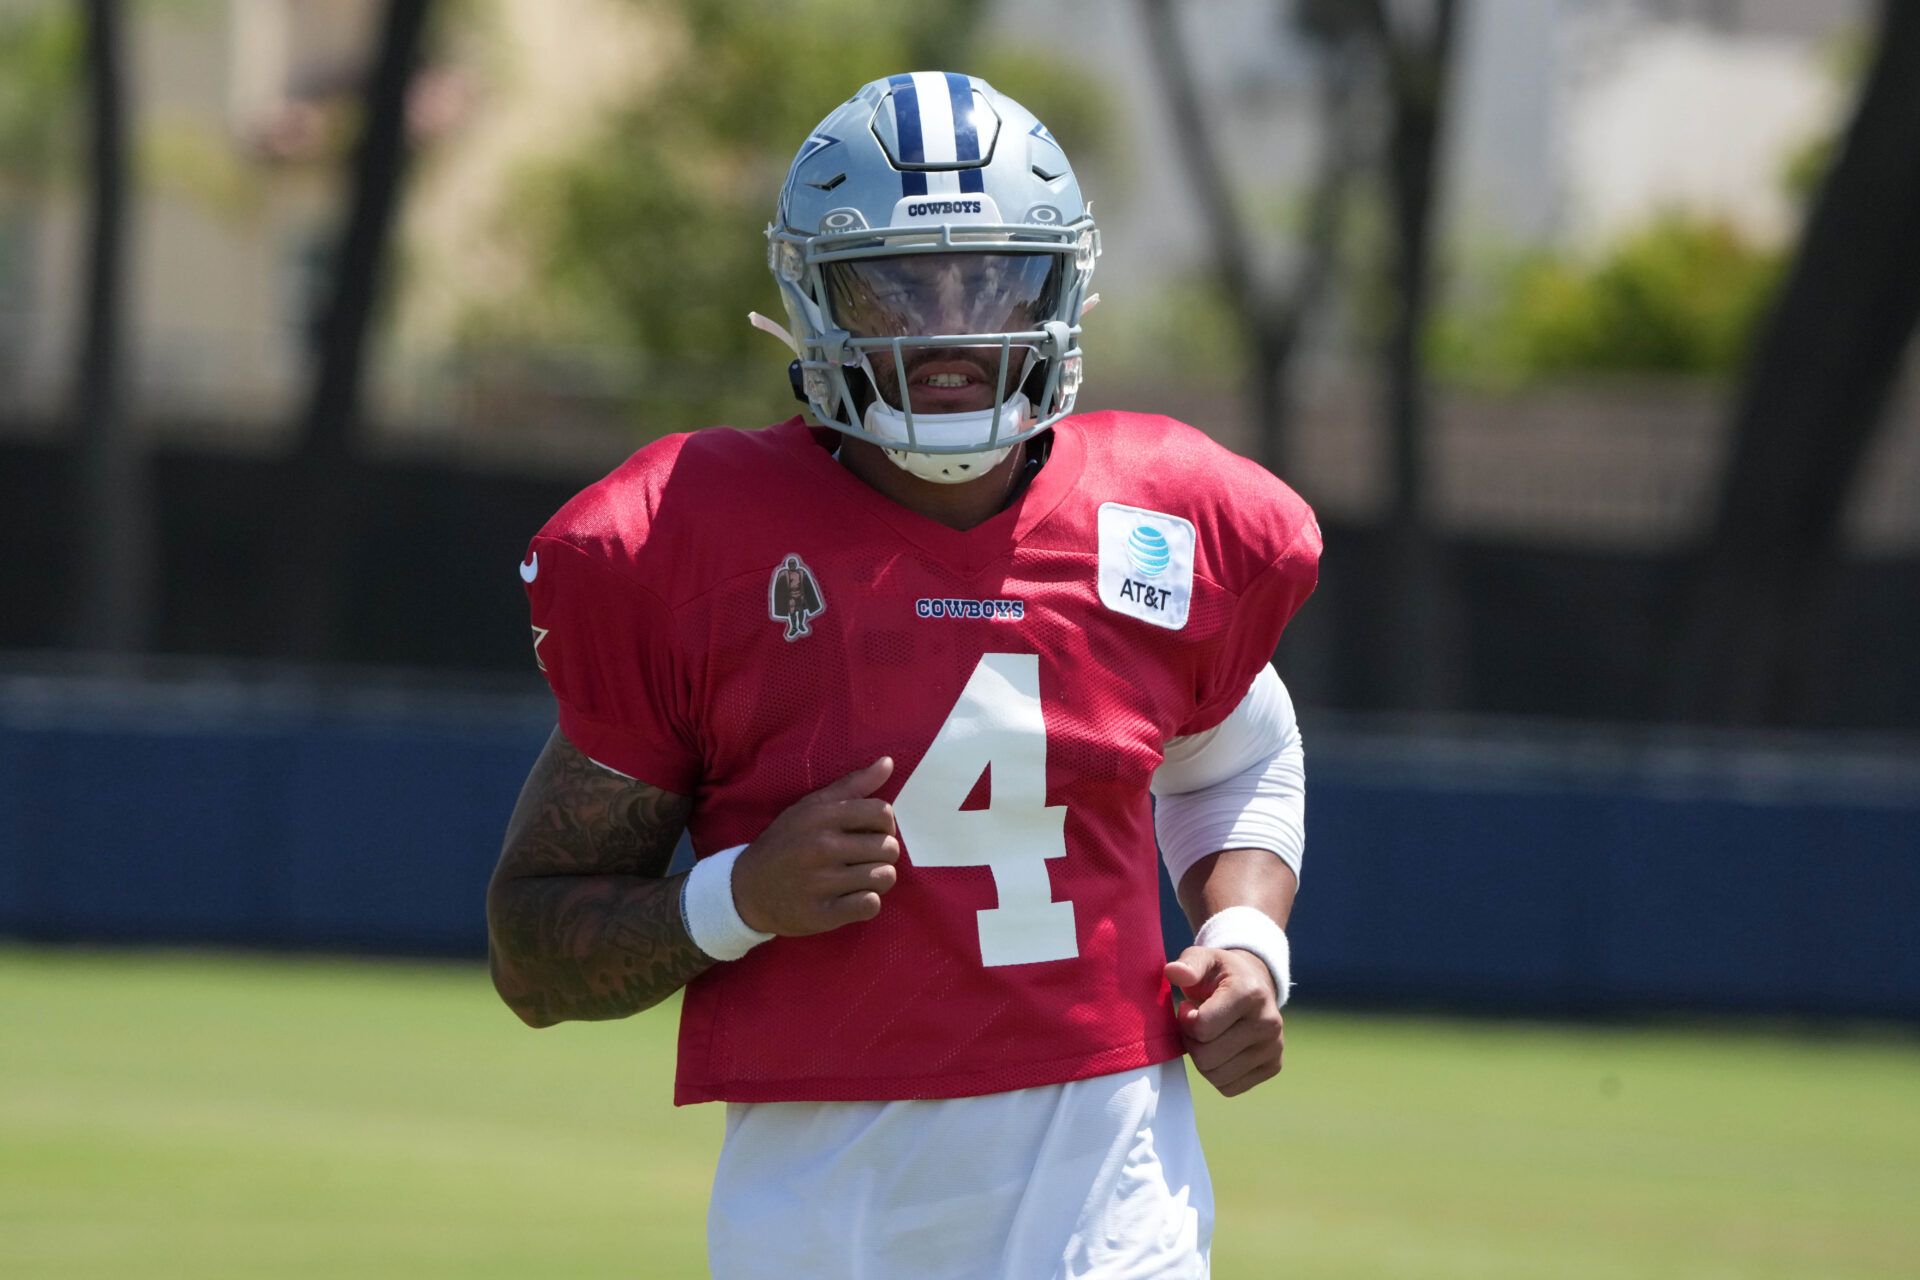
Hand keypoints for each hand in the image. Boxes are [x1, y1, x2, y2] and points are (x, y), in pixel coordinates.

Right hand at [732, 758, 900, 936]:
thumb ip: (852, 785)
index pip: (882, 813)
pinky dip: (867, 903)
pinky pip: (870, 905)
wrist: (745, 890)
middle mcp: (821, 847)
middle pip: (888, 847)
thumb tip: (888, 762)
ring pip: (884, 877)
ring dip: (877, 879)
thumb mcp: (810, 808)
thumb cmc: (785, 843)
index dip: (885, 824)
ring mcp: (821, 883)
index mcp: (820, 817)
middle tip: (862, 858)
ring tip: (859, 878)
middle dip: (882, 853)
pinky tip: (851, 898)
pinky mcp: (822, 914)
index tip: (870, 832)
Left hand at [1165, 946, 1284, 1096]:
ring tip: (1208, 1036)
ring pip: (1216, 1077)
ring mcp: (1274, 1047)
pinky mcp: (1273, 1066)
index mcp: (1250, 993)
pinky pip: (1229, 1088)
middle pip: (1206, 1057)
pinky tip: (1221, 1050)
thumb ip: (1188, 963)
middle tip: (1196, 1025)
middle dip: (1192, 1043)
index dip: (1186, 1021)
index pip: (1202, 1028)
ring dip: (1202, 1060)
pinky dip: (1216, 1074)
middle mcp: (1269, 1022)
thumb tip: (1174, 973)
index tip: (1189, 1008)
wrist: (1254, 986)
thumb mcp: (1203, 958)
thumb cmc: (1220, 974)